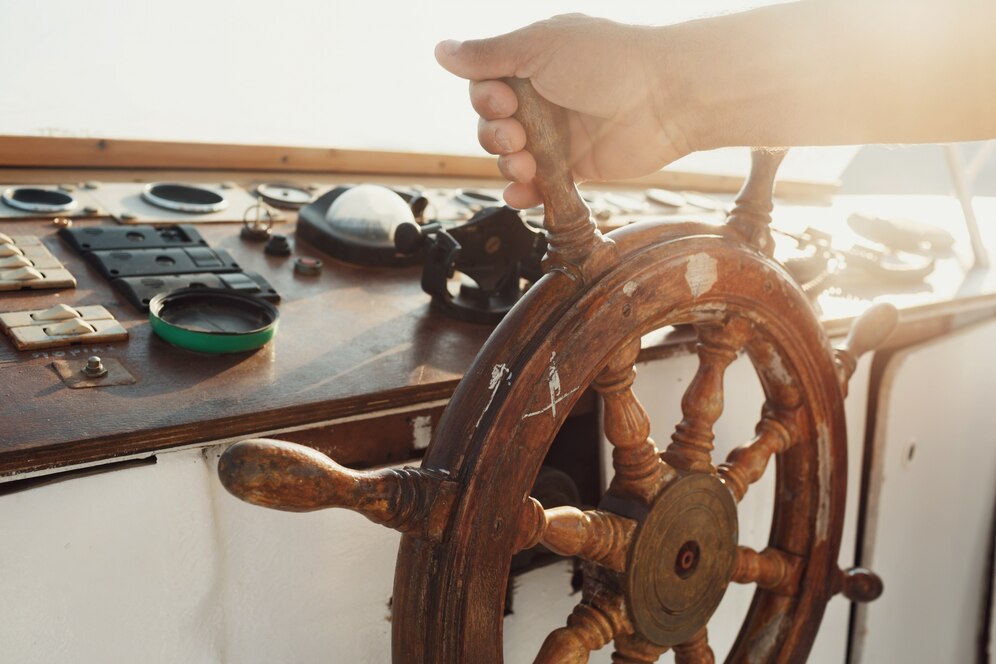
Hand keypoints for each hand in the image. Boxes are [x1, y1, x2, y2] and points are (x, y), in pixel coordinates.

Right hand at [435, 14, 692, 208]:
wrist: (666, 98)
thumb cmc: (608, 61)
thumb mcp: (539, 47)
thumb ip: (488, 55)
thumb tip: (439, 50)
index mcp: (533, 62)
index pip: (485, 85)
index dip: (484, 99)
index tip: (502, 101)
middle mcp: (542, 98)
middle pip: (492, 125)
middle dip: (495, 135)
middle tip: (518, 135)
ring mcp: (558, 134)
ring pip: (511, 157)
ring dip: (508, 164)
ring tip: (527, 164)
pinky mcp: (575, 167)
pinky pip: (538, 185)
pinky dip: (524, 193)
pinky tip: (520, 195)